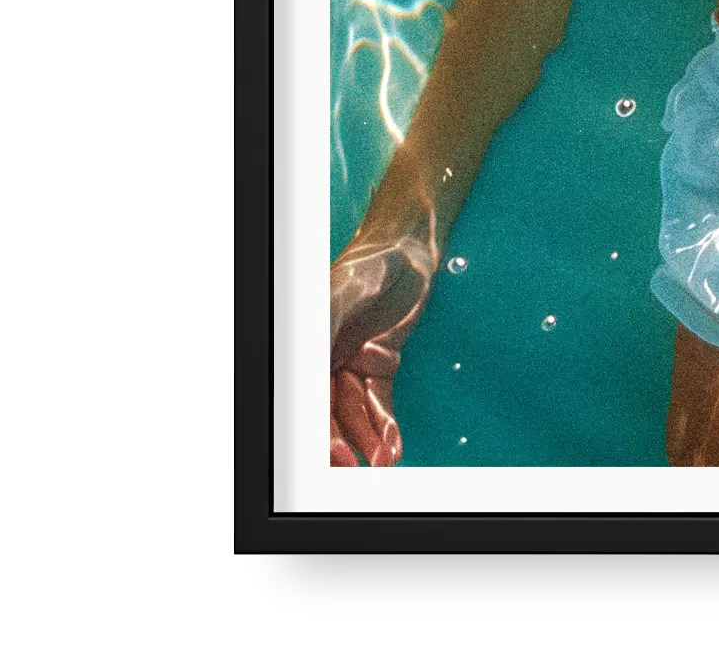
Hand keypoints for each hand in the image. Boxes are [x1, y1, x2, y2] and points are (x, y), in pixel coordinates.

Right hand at [329, 228, 437, 466]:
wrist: (408, 250)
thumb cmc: (368, 265)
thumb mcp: (342, 293)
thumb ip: (324, 326)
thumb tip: (311, 364)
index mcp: (309, 347)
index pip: (309, 399)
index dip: (319, 430)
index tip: (335, 456)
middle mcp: (325, 360)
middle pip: (328, 413)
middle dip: (343, 443)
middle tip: (362, 468)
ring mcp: (351, 363)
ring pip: (355, 413)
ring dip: (369, 439)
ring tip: (386, 461)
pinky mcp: (380, 363)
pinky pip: (380, 400)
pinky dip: (386, 424)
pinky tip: (394, 446)